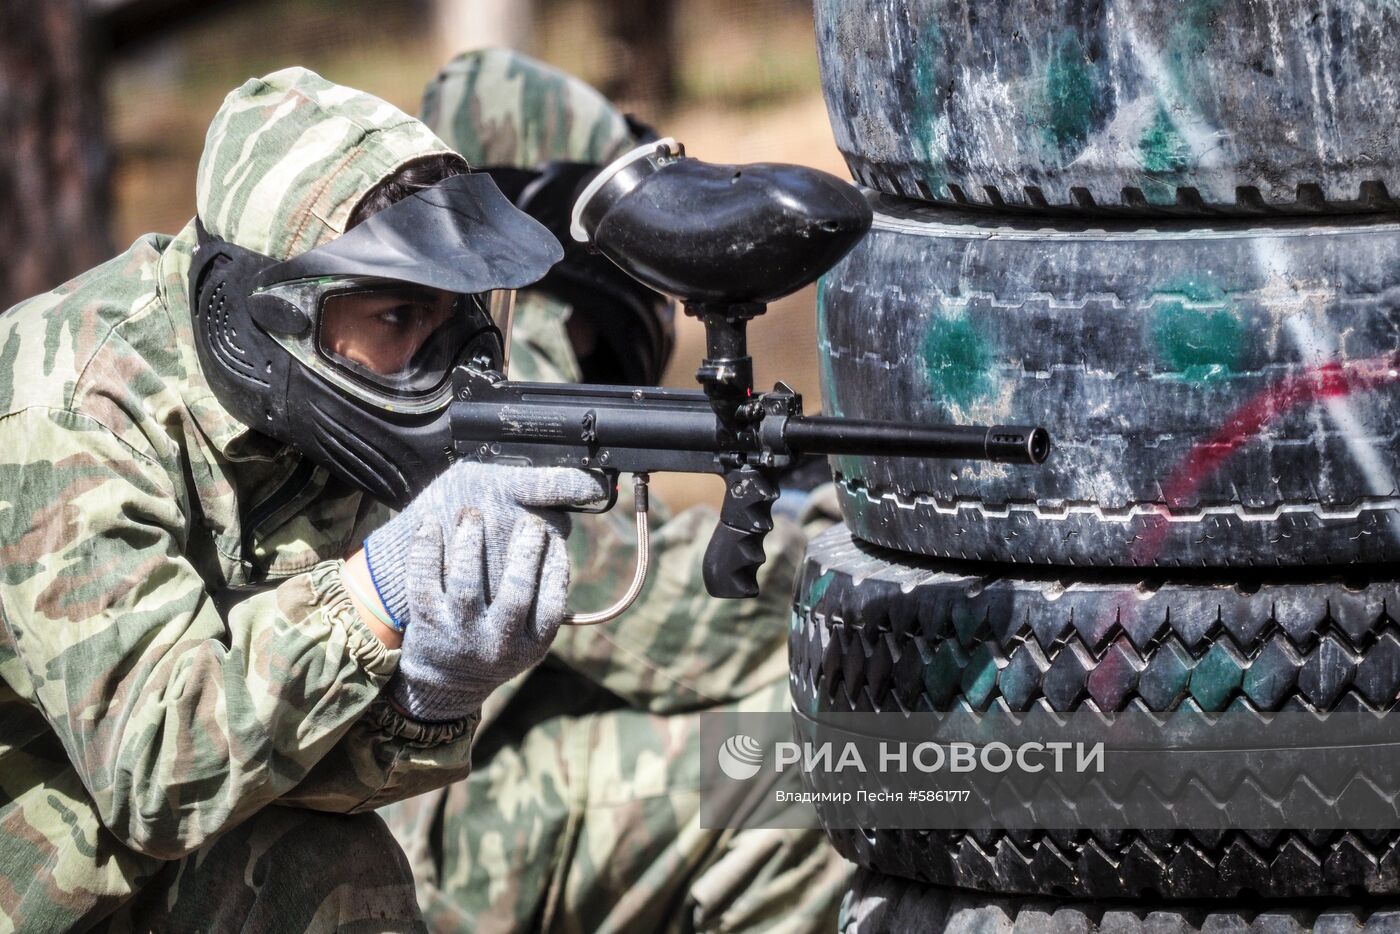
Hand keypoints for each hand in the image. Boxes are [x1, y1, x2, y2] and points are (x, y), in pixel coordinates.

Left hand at [363, 462, 608, 720]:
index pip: (552, 605)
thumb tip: (557, 538)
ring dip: (471, 543)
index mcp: (530, 646)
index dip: (557, 567)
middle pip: (516, 593)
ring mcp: (460, 634)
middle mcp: (497, 643)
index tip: (557, 538)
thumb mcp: (527, 639)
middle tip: (530, 519)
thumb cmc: (496, 646)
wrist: (444, 686)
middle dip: (525, 551)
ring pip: (467, 584)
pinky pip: (423, 582)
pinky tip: (429, 524)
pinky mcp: (427, 624)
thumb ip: (543, 602)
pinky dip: (426, 550)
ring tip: (473, 513)